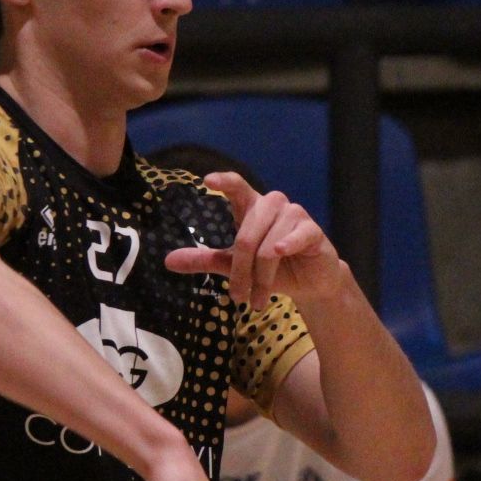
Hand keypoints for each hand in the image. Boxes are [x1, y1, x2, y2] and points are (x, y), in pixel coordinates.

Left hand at [163, 172, 346, 306]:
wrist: (310, 283)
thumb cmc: (273, 269)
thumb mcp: (235, 266)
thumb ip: (206, 260)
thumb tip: (168, 261)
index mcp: (251, 208)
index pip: (237, 186)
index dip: (224, 181)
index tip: (207, 181)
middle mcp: (272, 205)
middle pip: (245, 234)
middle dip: (240, 270)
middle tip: (238, 297)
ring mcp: (294, 215)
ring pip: (267, 246)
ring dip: (261, 277)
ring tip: (259, 299)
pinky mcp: (312, 230)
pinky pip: (295, 236)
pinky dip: (285, 245)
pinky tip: (280, 252)